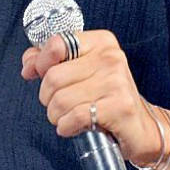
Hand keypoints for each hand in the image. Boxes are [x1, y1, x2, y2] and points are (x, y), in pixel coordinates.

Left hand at [21, 29, 162, 164]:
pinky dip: (66, 126)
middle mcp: (110, 57)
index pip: (56, 44)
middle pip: (53, 76)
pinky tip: (72, 127)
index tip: (38, 73)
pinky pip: (75, 117)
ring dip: (56, 115)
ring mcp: (117, 81)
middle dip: (47, 96)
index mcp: (100, 41)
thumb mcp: (80, 71)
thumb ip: (51, 61)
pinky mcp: (120, 107)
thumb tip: (28, 62)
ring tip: (68, 116)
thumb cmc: (106, 97)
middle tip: (58, 104)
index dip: (41, 62)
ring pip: (60, 100)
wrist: (140, 127)